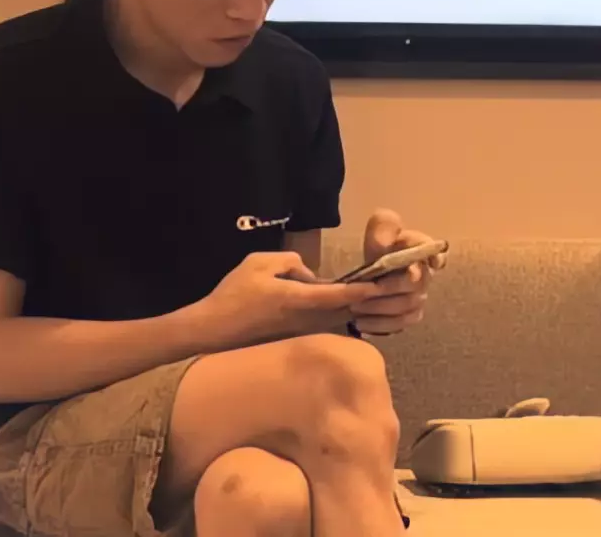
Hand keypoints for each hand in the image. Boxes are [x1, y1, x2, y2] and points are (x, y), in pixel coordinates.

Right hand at [195, 251, 383, 349]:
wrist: (214, 331)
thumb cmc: (233, 295)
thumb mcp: (258, 263)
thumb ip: (289, 262)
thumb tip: (307, 273)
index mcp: (296, 298)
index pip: (335, 295)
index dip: (359, 290)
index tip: (379, 285)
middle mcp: (303, 319)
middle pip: (342, 311)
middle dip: (363, 301)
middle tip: (386, 289)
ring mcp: (299, 332)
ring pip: (334, 320)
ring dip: (351, 310)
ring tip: (370, 298)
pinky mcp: (293, 339)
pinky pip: (322, 326)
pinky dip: (335, 317)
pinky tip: (341, 309)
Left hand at [351, 208, 441, 335]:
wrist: (373, 269)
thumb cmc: (381, 245)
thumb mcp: (380, 228)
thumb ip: (384, 227)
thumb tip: (386, 244)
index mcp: (423, 250)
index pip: (437, 255)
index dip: (435, 260)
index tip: (423, 265)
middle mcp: (426, 276)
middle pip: (415, 287)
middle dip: (387, 290)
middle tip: (362, 291)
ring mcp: (419, 299)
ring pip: (406, 309)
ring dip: (379, 310)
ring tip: (355, 308)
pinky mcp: (409, 317)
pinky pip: (399, 325)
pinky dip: (378, 325)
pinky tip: (360, 323)